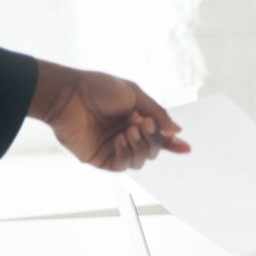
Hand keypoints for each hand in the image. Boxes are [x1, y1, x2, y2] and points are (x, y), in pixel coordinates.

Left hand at [29, 60, 189, 170]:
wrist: (69, 96)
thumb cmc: (98, 89)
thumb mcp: (135, 95)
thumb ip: (158, 113)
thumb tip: (176, 130)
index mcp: (136, 119)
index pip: (158, 136)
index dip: (172, 143)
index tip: (186, 147)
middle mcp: (127, 135)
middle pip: (153, 149)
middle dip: (153, 140)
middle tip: (145, 126)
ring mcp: (114, 148)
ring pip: (140, 160)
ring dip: (140, 147)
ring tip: (129, 131)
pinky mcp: (101, 158)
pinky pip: (123, 165)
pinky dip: (127, 154)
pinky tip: (120, 140)